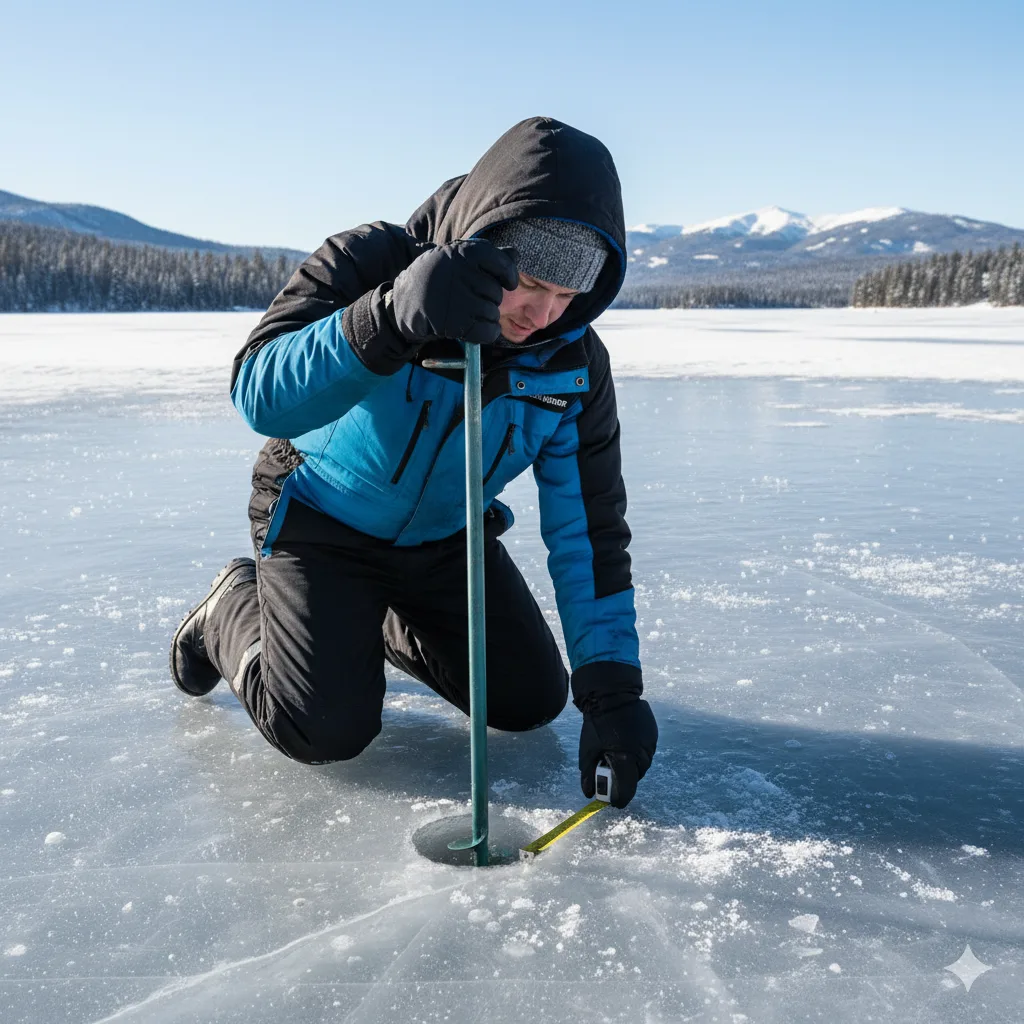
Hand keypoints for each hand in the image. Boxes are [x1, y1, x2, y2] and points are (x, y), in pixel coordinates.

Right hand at [389, 239, 518, 346]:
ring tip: (466, 312)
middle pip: (497, 292)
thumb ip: (487, 256)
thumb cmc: (435, 278)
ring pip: (493, 313)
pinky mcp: (457, 323)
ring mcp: (460, 299)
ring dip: (485, 317)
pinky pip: (488, 332)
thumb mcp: (456, 259)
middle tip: (469, 298)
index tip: (507, 283)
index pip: (502, 264)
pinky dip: (486, 333)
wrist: (403, 302)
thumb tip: (515, 254)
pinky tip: (474, 328)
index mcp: (465, 253)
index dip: (509, 275)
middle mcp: (463, 274)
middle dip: (489, 299)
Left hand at [579, 697, 656, 807]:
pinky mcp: (653, 733)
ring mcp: (651, 743)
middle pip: (635, 777)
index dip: (618, 798)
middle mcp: (643, 755)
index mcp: (626, 761)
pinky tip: (626, 740)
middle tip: (610, 768)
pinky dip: (637, 749)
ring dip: (631, 763)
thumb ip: (588, 774)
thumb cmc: (597, 724)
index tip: (612, 800)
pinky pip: (646, 749)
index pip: (627, 791)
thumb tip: (589, 793)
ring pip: (642, 763)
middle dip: (623, 777)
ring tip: (617, 751)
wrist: (613, 694)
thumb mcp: (587, 750)